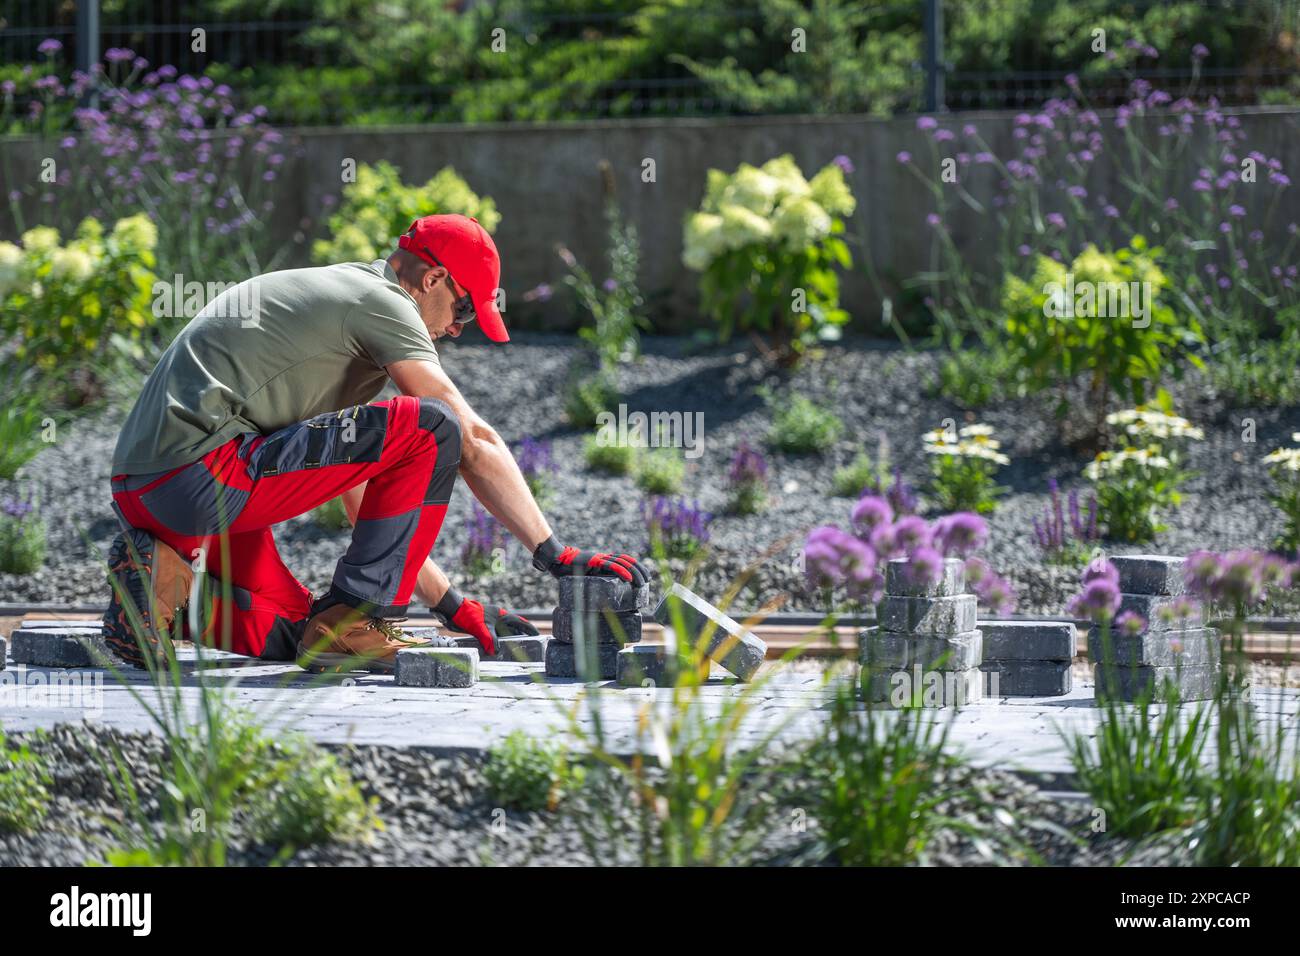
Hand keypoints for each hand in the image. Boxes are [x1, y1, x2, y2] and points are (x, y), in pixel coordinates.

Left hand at [432, 587, 537, 655]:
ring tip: (515, 652)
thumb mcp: (481, 628)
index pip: (521, 623)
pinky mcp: (482, 628)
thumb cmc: (468, 615)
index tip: (538, 636)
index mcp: (502, 616)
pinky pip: (493, 638)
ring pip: (503, 634)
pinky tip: (496, 651)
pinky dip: (496, 644)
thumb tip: (495, 652)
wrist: (453, 611)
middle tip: (529, 646)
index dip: (530, 630)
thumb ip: (490, 640)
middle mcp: (498, 620)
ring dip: (508, 642)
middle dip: (521, 637)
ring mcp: (490, 624)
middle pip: (514, 629)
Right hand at [531, 535, 647, 587]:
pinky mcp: (594, 561)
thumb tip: (605, 595)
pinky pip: (611, 566)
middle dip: (640, 570)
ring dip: (634, 572)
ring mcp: (600, 558)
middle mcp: (604, 558)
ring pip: (622, 562)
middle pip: (627, 561)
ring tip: (642, 582)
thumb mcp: (588, 577)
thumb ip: (598, 581)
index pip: (625, 561)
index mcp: (604, 561)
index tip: (646, 576)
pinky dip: (621, 571)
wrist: (557, 562)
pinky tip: (629, 578)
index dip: (637, 567)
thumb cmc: (570, 571)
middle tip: (648, 581)